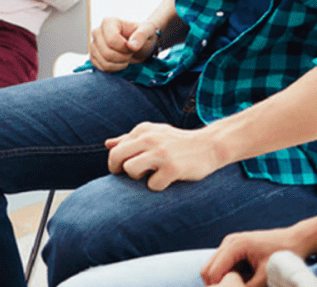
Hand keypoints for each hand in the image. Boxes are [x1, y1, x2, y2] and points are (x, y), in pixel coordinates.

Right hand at [88, 17, 157, 71]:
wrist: (138, 44)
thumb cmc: (142, 35)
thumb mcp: (148, 31)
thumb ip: (141, 36)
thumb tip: (132, 46)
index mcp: (108, 22)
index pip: (112, 40)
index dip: (125, 48)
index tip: (133, 46)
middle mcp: (97, 32)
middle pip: (107, 53)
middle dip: (123, 57)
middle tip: (130, 53)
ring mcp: (93, 44)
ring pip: (104, 62)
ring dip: (120, 64)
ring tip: (126, 57)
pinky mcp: (93, 56)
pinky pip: (101, 68)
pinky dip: (113, 69)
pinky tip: (119, 62)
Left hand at [105, 122, 223, 190]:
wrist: (209, 145)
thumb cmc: (177, 142)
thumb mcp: (153, 134)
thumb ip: (130, 139)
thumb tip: (107, 144)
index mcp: (143, 130)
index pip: (115, 148)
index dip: (115, 163)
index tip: (124, 169)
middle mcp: (149, 138)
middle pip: (116, 156)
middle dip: (118, 170)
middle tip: (131, 176)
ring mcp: (161, 153)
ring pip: (130, 169)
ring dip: (138, 177)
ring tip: (150, 175)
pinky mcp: (173, 168)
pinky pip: (152, 184)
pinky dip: (158, 186)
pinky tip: (167, 180)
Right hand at [201, 221, 316, 286]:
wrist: (294, 240)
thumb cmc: (282, 255)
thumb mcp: (266, 276)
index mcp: (235, 245)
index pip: (213, 271)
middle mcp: (228, 242)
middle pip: (207, 268)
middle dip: (215, 284)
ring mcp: (229, 243)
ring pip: (213, 266)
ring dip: (221, 280)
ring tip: (238, 286)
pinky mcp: (233, 247)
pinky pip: (222, 264)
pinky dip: (226, 276)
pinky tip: (242, 281)